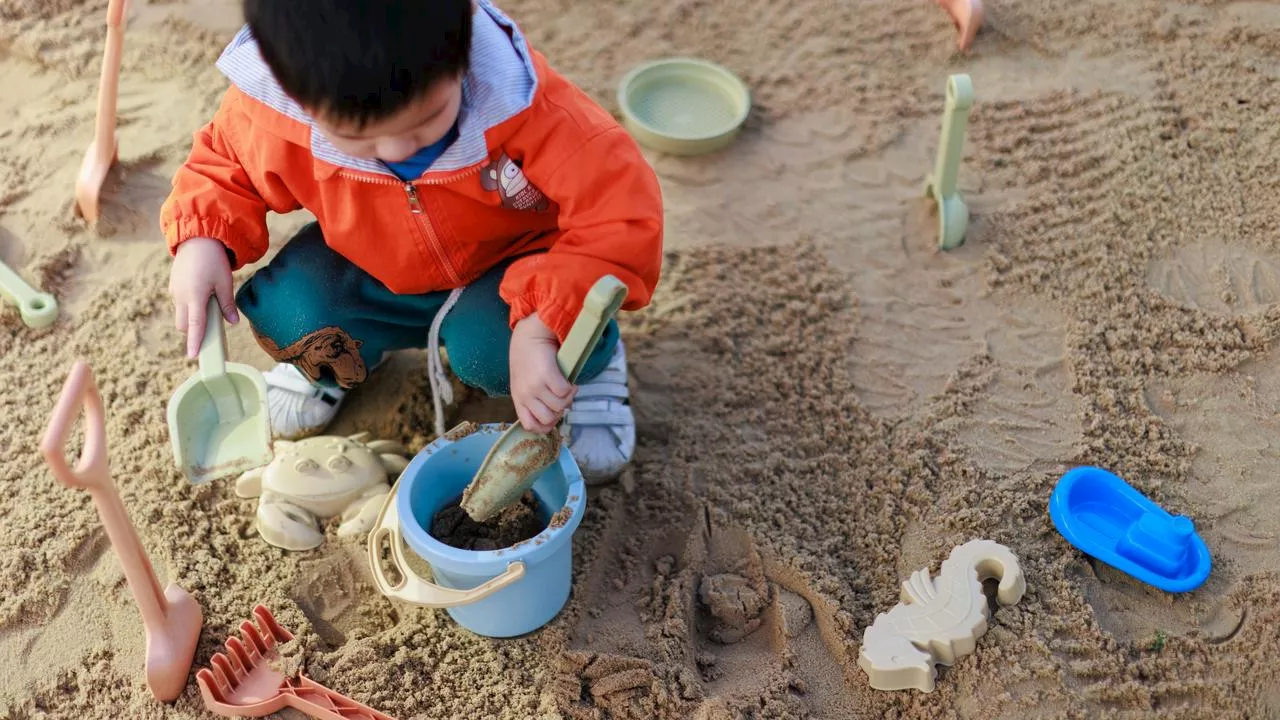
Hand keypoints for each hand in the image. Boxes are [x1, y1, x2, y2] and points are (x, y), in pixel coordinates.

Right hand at [169, 236, 237, 357]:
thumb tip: (233, 322)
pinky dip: (189, 307)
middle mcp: (181, 296)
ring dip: (191, 318)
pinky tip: (201, 295)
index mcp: (195, 296)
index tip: (193, 356)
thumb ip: (227, 304)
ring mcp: (175, 291)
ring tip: (208, 307)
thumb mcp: (225, 282)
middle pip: (184, 325)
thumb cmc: (213, 260)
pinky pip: (179, 303)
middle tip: (210, 329)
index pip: (195, 325)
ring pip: (181, 315)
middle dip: (194, 331)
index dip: (195, 342)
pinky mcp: (173, 286)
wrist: (197, 239)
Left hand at [509, 313, 574, 433]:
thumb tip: (557, 413)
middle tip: (562, 399)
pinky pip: (564, 392)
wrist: (529, 336)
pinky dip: (571, 389)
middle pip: (548, 419)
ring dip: (568, 398)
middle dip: (560, 412)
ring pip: (559, 406)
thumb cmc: (528, 359)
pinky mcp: (547, 375)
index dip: (545, 426)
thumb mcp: (524, 383)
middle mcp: (525, 395)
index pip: (530, 426)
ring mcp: (535, 386)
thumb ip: (534, 399)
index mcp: (518, 399)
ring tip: (567, 388)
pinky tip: (570, 382)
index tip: (554, 414)